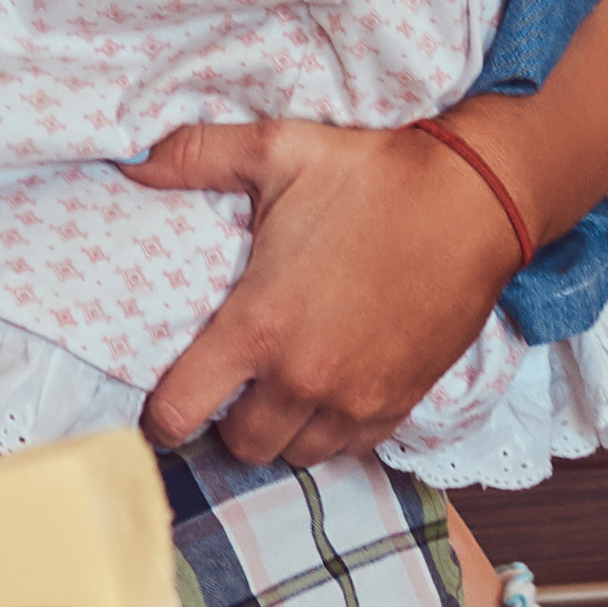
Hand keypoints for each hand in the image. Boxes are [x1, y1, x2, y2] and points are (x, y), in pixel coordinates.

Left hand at [127, 117, 522, 467]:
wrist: (474, 200)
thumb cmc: (372, 175)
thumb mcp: (278, 151)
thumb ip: (198, 156)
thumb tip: (133, 160)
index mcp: (258, 326)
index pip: (180, 412)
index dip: (160, 417)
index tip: (164, 402)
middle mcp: (302, 378)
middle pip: (239, 447)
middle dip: (227, 422)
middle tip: (233, 383)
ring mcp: (354, 399)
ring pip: (295, 455)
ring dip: (280, 430)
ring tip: (281, 386)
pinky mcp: (399, 404)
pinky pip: (349, 449)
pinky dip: (332, 430)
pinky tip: (332, 387)